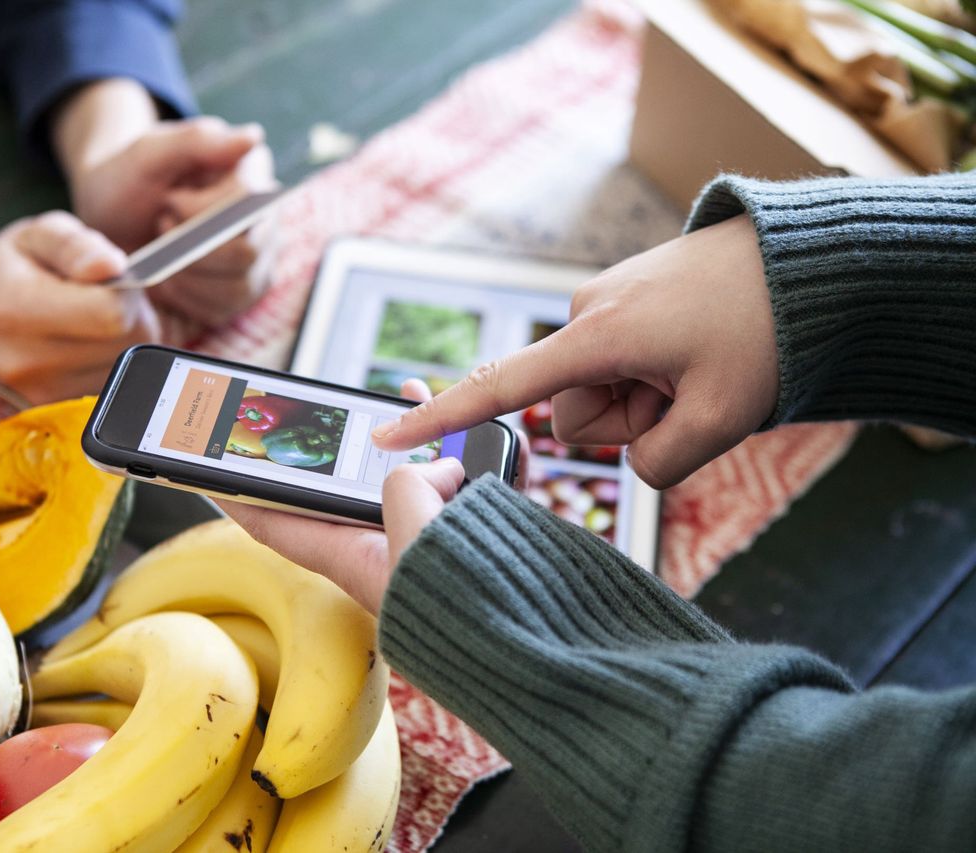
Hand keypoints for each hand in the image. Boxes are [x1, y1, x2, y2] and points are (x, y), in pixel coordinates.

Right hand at [0, 212, 159, 403]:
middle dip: (133, 321)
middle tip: (109, 299)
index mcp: (18, 308)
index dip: (134, 297)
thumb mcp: (41, 232)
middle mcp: (22, 360)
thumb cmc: (9, 263)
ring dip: (123, 348)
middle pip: (126, 349)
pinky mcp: (43, 412)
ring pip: (120, 376)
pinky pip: (104, 394)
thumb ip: (79, 245)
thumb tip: (116, 267)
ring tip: (91, 321)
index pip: (116, 316)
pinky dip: (109, 370)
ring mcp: (32, 393)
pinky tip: (86, 348)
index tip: (118, 282)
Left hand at [64, 114, 276, 329]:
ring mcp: (258, 259)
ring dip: (186, 277)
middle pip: (246, 252)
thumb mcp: (149, 152)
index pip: (246, 202)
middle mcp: (264, 219)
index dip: (200, 211)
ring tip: (163, 255)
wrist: (111, 217)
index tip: (168, 203)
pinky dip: (186, 300)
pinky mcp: (241, 292)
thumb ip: (197, 140)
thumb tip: (253, 137)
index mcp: (250, 173)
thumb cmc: (130, 179)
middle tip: (162, 229)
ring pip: (238, 287)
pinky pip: (224, 311)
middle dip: (190, 250)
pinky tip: (168, 280)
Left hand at [217, 379, 465, 613]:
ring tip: (414, 397)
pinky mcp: (473, 540)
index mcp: (350, 559)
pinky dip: (469, 456)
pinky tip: (484, 435)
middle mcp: (384, 551)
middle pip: (346, 485)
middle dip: (337, 443)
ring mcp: (429, 545)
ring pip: (410, 478)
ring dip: (413, 437)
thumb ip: (407, 486)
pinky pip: (465, 487)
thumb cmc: (465, 605)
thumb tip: (442, 468)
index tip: (206, 473)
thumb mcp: (415, 534)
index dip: (238, 496)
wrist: (531, 641)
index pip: (273, 524)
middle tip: (324, 407)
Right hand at [370, 216, 778, 488]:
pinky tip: (699, 350)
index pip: (500, 387)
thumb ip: (659, 465)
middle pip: (576, 410)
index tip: (386, 435)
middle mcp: (587, 311)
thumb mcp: (723, 419)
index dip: (440, 418)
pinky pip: (622, 359)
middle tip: (692, 396)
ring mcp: (606, 300)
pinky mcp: (626, 297)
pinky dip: (656, 372)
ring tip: (701, 367)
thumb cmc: (768, 331)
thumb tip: (630, 465)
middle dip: (628, 421)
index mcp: (597, 337)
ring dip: (648, 397)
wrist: (810, 261)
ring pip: (602, 388)